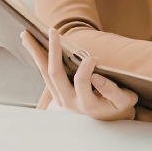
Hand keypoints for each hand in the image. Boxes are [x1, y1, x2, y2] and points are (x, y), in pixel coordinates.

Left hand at [22, 28, 137, 120]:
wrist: (110, 119)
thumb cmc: (119, 107)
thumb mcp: (125, 100)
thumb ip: (112, 90)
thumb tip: (96, 75)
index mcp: (87, 105)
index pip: (82, 80)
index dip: (88, 66)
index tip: (96, 58)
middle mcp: (69, 103)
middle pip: (55, 74)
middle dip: (53, 50)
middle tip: (51, 31)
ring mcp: (60, 99)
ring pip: (45, 74)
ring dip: (36, 53)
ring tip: (26, 35)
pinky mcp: (57, 94)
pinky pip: (45, 74)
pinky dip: (38, 59)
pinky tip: (32, 46)